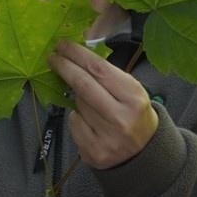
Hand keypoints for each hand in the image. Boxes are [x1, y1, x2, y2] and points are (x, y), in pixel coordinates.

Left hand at [48, 42, 157, 168]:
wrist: (143, 150)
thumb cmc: (133, 112)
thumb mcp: (130, 89)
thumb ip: (106, 73)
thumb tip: (75, 54)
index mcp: (133, 97)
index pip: (98, 69)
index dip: (77, 54)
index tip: (62, 45)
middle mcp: (120, 118)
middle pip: (83, 84)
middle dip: (64, 67)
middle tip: (53, 58)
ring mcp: (105, 137)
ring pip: (77, 104)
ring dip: (75, 96)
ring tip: (88, 100)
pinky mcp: (93, 151)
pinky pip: (73, 123)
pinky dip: (76, 117)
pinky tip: (89, 121)